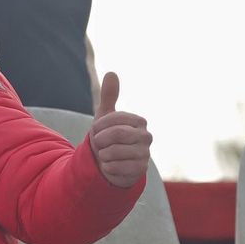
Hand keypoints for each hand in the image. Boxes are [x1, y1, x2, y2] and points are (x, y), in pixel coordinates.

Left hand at [89, 73, 151, 187]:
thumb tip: (111, 72)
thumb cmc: (108, 138)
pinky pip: (114, 167)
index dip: (98, 127)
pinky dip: (106, 167)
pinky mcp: (140, 170)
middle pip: (115, 135)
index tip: (98, 132)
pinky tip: (111, 166)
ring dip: (102, 155)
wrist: (110, 164)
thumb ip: (109, 96)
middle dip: (100, 141)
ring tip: (107, 155)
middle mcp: (146, 136)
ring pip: (113, 152)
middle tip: (100, 145)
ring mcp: (145, 154)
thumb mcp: (105, 117)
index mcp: (139, 121)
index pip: (112, 119)